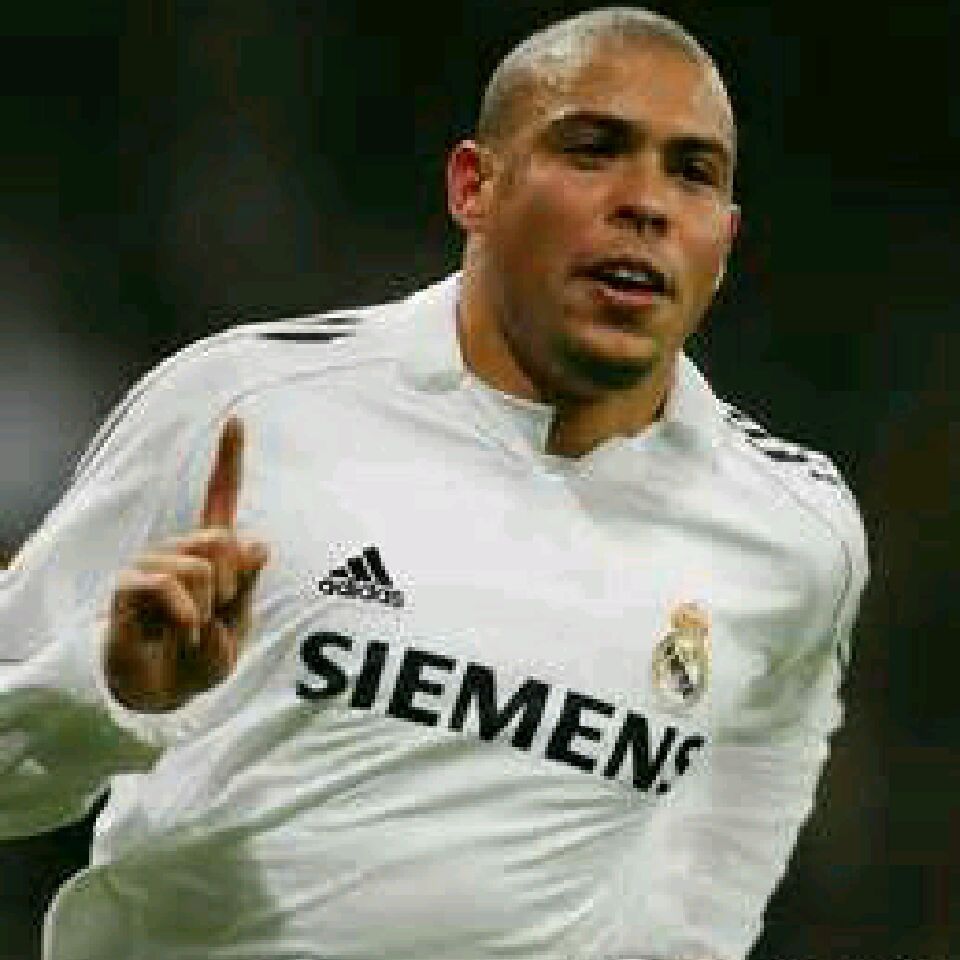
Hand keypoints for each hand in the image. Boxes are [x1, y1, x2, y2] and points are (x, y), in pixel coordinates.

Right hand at [105, 416, 269, 712]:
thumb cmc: (203, 654)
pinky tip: (181, 632)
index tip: (236, 419)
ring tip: (193, 627)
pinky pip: (169, 585)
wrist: (168, 692)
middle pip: (223, 541)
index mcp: (211, 551)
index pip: (221, 497)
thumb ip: (248, 585)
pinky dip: (187, 616)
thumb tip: (258, 544)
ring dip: (210, 607)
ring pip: (201, 566)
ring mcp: (151, 563)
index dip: (229, 459)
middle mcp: (179, 548)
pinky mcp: (129, 585)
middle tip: (216, 615)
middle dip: (232, 586)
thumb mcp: (240, 622)